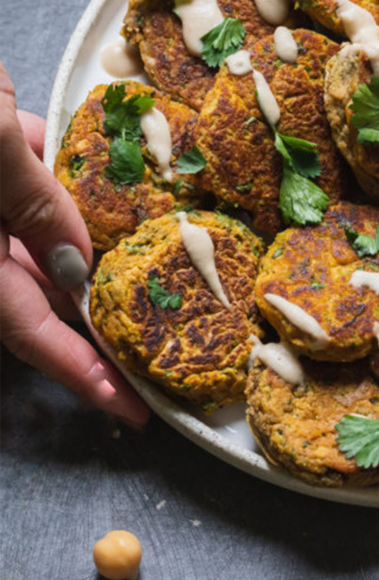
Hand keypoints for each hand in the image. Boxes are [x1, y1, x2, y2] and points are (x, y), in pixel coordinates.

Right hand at [0, 62, 147, 426]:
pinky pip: (21, 185)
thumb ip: (30, 202)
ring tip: (146, 268)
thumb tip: (77, 268)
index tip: (130, 411)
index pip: (28, 330)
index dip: (80, 373)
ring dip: (83, 245)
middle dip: (95, 319)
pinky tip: (85, 168)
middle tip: (156, 350)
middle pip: (36, 295)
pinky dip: (52, 181)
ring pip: (33, 240)